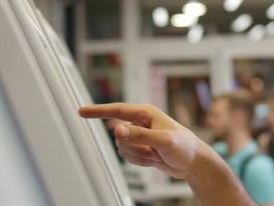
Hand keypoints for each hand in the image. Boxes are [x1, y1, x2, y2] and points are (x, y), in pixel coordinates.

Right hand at [79, 103, 204, 179]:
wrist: (192, 162)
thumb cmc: (184, 146)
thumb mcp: (163, 140)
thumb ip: (140, 135)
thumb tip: (118, 130)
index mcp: (146, 113)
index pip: (116, 110)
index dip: (98, 111)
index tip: (81, 111)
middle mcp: (140, 122)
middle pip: (119, 136)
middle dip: (134, 147)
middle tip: (153, 150)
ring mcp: (139, 136)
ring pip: (122, 148)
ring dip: (138, 156)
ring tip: (156, 154)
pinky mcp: (139, 147)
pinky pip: (128, 157)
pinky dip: (140, 161)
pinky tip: (154, 159)